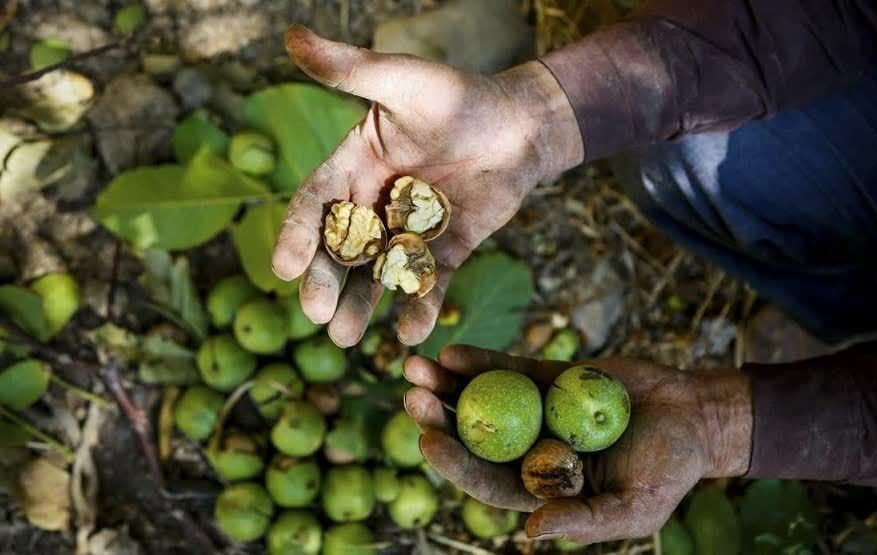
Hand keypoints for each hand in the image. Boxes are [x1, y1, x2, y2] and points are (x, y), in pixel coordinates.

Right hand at [272, 25, 582, 346]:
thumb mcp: (403, 82)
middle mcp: (373, 203)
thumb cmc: (459, 96)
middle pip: (341, 250)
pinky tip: (411, 333)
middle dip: (327, 282)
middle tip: (317, 315)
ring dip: (362, 305)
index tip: (284, 267)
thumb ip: (350, 70)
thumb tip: (291, 35)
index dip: (300, 235)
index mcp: (353, 164)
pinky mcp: (445, 250)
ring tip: (347, 338)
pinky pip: (428, 282)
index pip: (317, 203)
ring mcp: (408, 231)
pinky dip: (420, 306)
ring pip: (377, 274)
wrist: (522, 124)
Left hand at [403, 346, 752, 543]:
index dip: (456, 464)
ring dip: (446, 386)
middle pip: (473, 437)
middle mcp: (529, 450)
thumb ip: (585, 521)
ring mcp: (534, 412)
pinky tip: (452, 352)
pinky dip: (480, 361)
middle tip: (412, 398)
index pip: (488, 480)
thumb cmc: (670, 470)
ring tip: (414, 367)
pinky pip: (507, 369)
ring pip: (481, 399)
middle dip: (438, 419)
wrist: (694, 417)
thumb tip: (530, 535)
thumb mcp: (635, 507)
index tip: (428, 442)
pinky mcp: (545, 379)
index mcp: (541, 488)